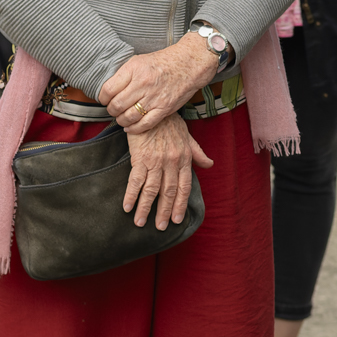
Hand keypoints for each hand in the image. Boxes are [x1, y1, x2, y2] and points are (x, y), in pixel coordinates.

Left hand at [101, 34, 220, 131]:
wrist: (189, 63)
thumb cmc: (164, 61)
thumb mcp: (139, 60)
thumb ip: (124, 74)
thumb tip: (108, 89)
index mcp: (134, 69)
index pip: (108, 90)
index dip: (102, 98)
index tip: (105, 99)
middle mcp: (143, 84)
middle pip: (116, 105)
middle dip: (111, 110)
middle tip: (113, 109)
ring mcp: (154, 97)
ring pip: (128, 117)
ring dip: (121, 120)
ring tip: (122, 117)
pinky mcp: (164, 108)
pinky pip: (144, 124)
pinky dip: (134, 128)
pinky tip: (130, 127)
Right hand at [122, 114, 213, 229]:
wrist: (152, 109)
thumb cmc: (169, 122)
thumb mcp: (187, 136)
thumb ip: (197, 153)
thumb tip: (209, 164)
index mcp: (184, 159)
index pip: (184, 187)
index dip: (180, 204)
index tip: (176, 219)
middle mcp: (172, 162)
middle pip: (168, 192)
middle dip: (164, 212)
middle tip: (160, 227)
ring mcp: (156, 161)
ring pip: (152, 190)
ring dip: (146, 208)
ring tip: (141, 222)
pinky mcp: (140, 158)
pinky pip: (135, 181)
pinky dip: (131, 195)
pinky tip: (127, 207)